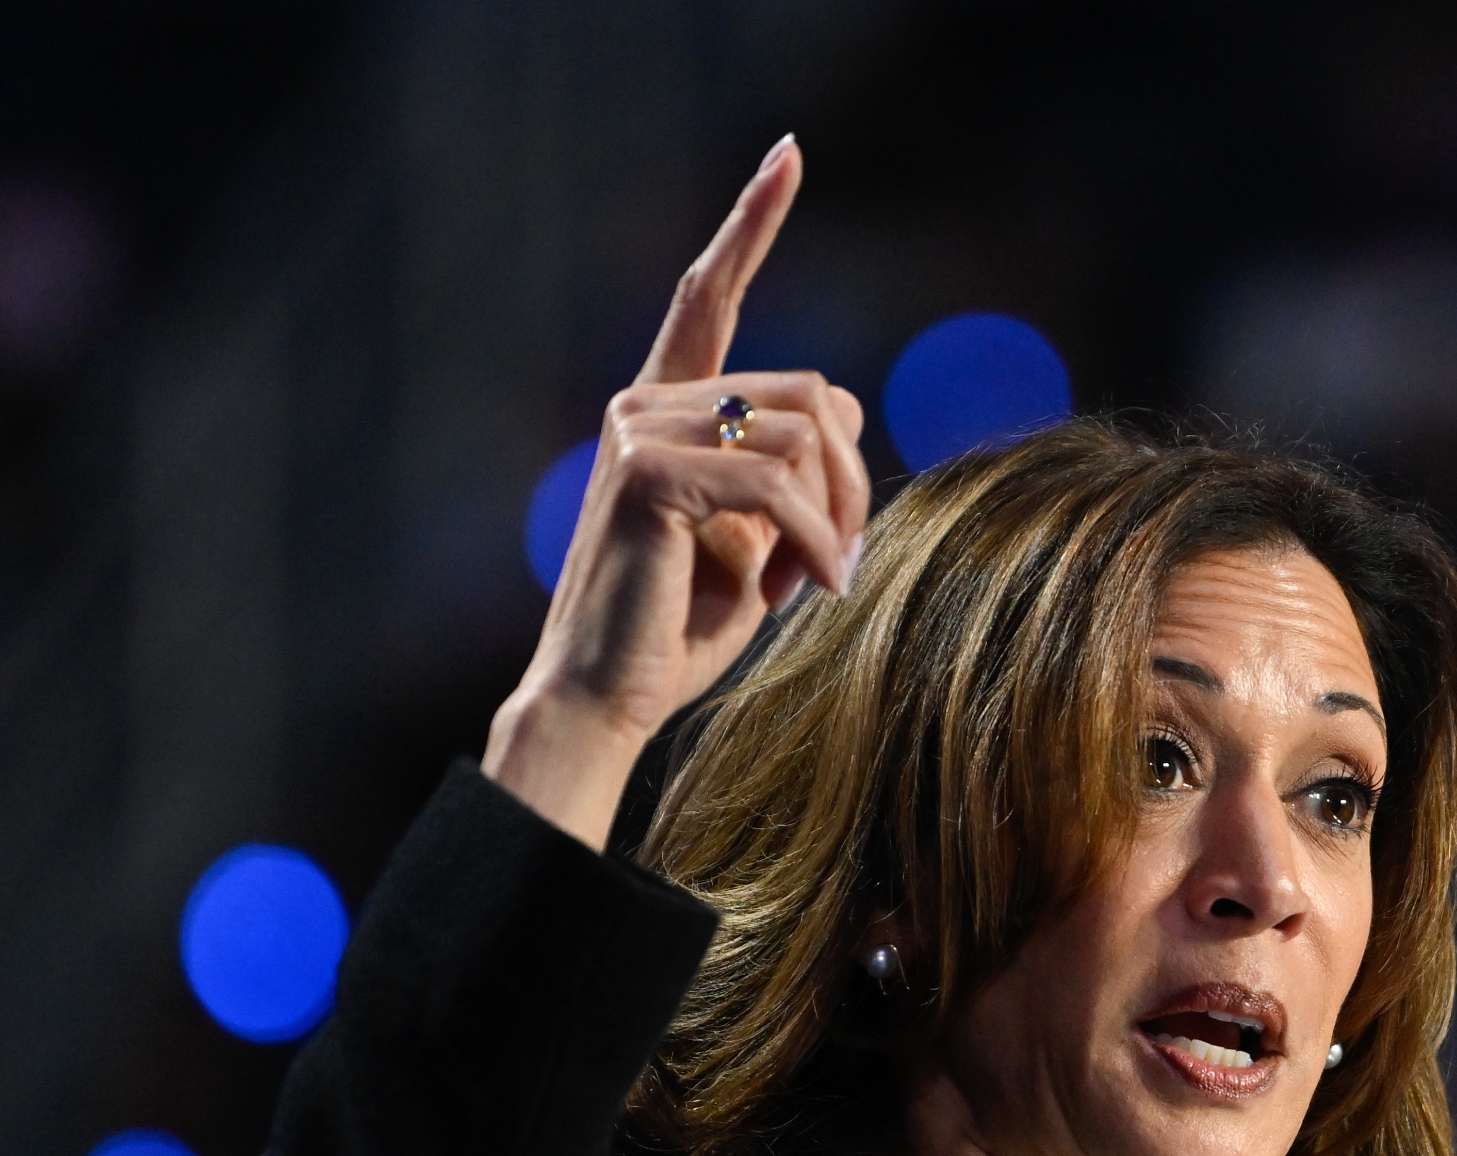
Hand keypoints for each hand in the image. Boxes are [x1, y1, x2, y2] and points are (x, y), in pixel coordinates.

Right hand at [483, 137, 872, 847]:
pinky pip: (776, 483)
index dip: (751, 222)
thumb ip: (790, 473)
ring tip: (819, 579)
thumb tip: (839, 418)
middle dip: (849, 480)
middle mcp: (644, 401)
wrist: (606, 700)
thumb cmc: (680, 629)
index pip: (711, 296)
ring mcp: (638, 431)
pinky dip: (819, 540)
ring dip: (838, 517)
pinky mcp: (644, 476)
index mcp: (666, 406)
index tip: (788, 154)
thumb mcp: (757, 541)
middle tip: (838, 557)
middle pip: (810, 394)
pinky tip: (820, 588)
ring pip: (804, 435)